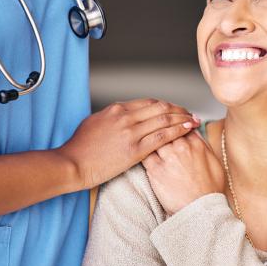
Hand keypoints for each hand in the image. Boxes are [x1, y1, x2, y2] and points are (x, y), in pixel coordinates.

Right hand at [56, 98, 199, 187]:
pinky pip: (163, 136)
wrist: (72, 163)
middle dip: (178, 109)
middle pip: (160, 107)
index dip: (164, 105)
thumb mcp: (93, 123)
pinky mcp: (135, 149)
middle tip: (188, 113)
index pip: (147, 102)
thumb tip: (121, 117)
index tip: (173, 109)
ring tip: (193, 120)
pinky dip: (178, 131)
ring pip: (165, 119)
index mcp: (115, 109)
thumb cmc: (79, 148)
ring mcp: (131, 132)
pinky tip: (188, 130)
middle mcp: (125, 116)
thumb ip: (110, 118)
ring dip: (182, 118)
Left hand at [143, 131, 224, 214]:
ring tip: (144, 140)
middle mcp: (181, 148)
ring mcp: (167, 158)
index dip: (173, 123)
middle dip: (159, 127)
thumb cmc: (208, 190)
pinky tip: (139, 152)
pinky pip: (144, 153)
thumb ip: (202, 145)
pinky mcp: (155, 170)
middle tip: (153, 130)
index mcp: (196, 145)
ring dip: (149, 138)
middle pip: (165, 128)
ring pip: (153, 138)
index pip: (180, 124)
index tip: (169, 124)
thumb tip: (194, 132)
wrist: (200, 210)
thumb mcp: (214, 163)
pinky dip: (141, 151)